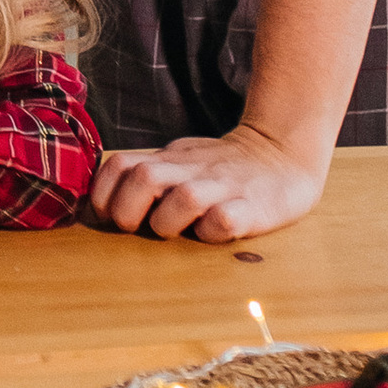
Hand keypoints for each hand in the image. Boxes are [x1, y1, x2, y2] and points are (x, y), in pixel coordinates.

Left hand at [89, 122, 326, 242]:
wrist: (284, 154)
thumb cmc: (222, 167)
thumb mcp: (181, 160)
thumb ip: (149, 173)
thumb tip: (104, 199)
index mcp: (170, 159)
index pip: (120, 164)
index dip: (103, 191)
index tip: (104, 214)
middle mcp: (192, 169)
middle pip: (143, 178)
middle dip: (127, 210)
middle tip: (134, 227)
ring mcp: (222, 186)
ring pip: (183, 198)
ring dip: (167, 222)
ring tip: (175, 231)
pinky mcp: (252, 207)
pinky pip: (224, 220)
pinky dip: (212, 231)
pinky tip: (212, 234)